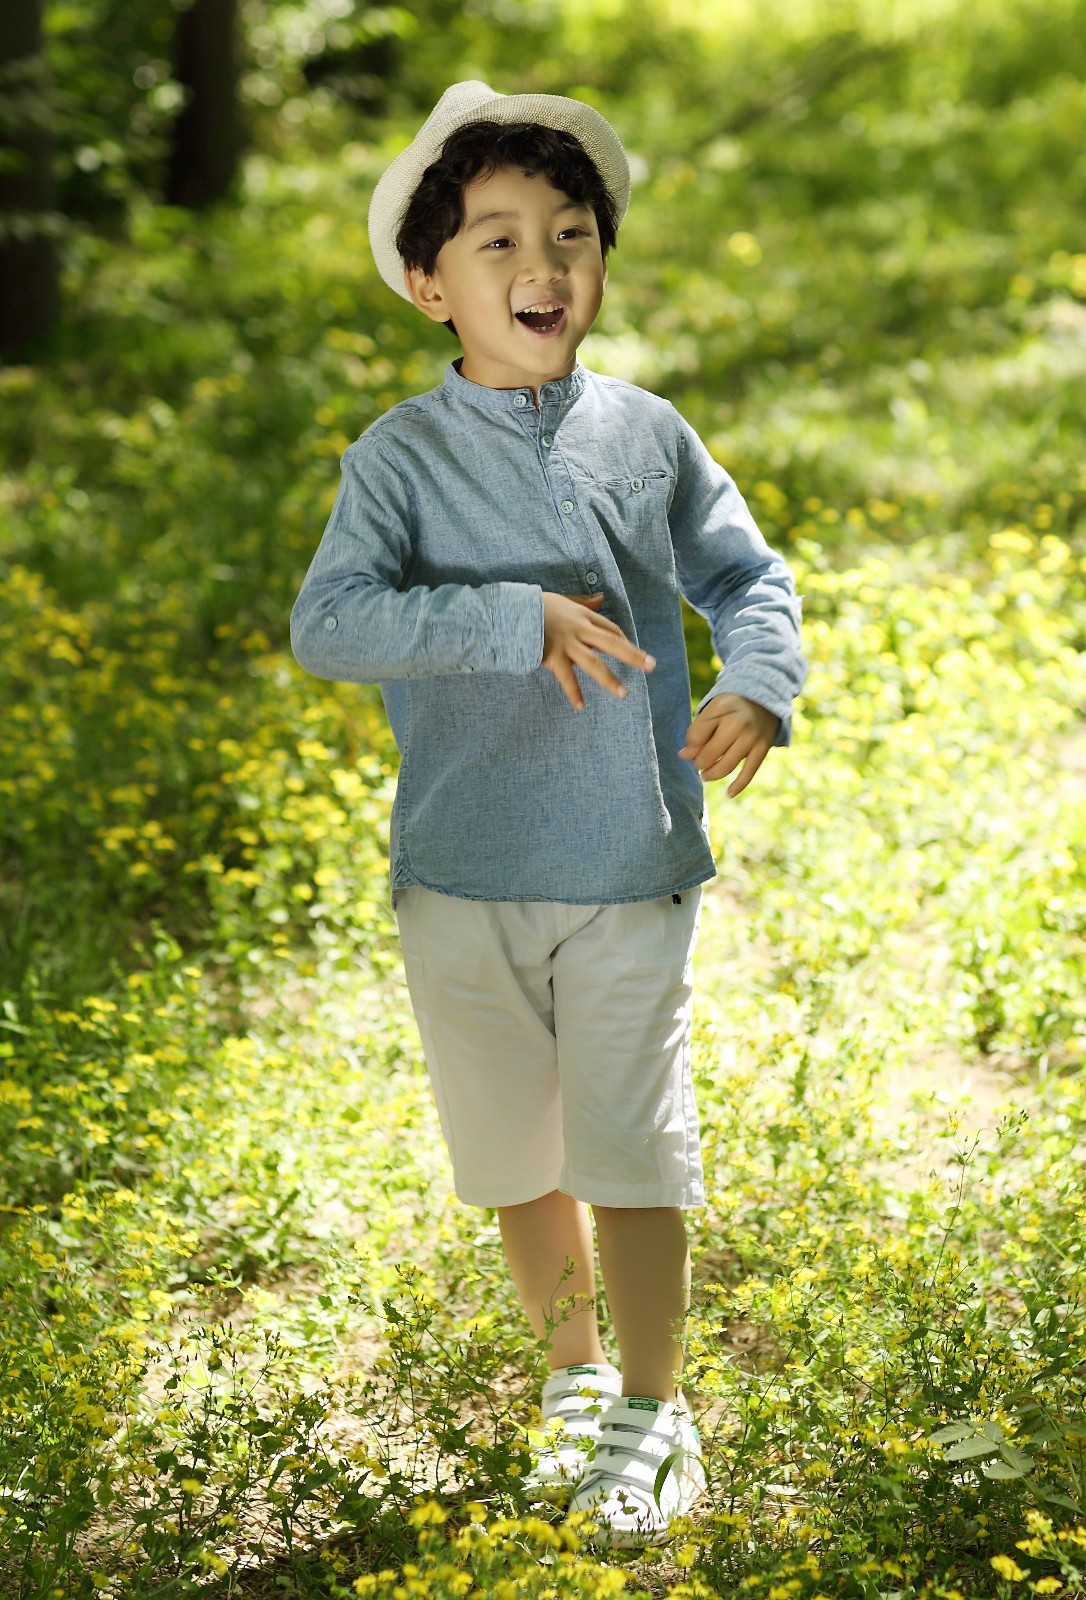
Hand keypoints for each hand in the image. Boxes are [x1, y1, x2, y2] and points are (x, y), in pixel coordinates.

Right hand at [541, 591, 655, 710]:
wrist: (512, 611)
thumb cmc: (537, 606)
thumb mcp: (564, 600)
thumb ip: (583, 601)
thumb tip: (601, 597)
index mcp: (583, 616)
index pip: (611, 629)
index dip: (625, 641)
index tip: (635, 653)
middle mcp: (579, 630)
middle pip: (611, 643)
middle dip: (632, 655)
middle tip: (651, 666)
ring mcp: (567, 644)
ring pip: (593, 663)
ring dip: (609, 679)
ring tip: (623, 693)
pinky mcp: (552, 656)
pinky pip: (566, 677)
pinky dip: (573, 692)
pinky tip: (581, 706)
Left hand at [678, 693, 778, 796]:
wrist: (763, 700)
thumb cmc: (730, 708)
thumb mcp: (711, 712)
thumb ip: (697, 732)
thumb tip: (683, 756)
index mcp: (720, 708)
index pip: (695, 737)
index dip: (690, 745)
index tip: (694, 744)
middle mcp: (738, 722)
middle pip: (709, 755)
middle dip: (699, 762)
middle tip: (699, 762)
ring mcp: (752, 737)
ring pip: (725, 766)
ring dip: (711, 775)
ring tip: (705, 775)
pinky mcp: (763, 748)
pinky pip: (749, 772)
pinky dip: (738, 786)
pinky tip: (728, 794)